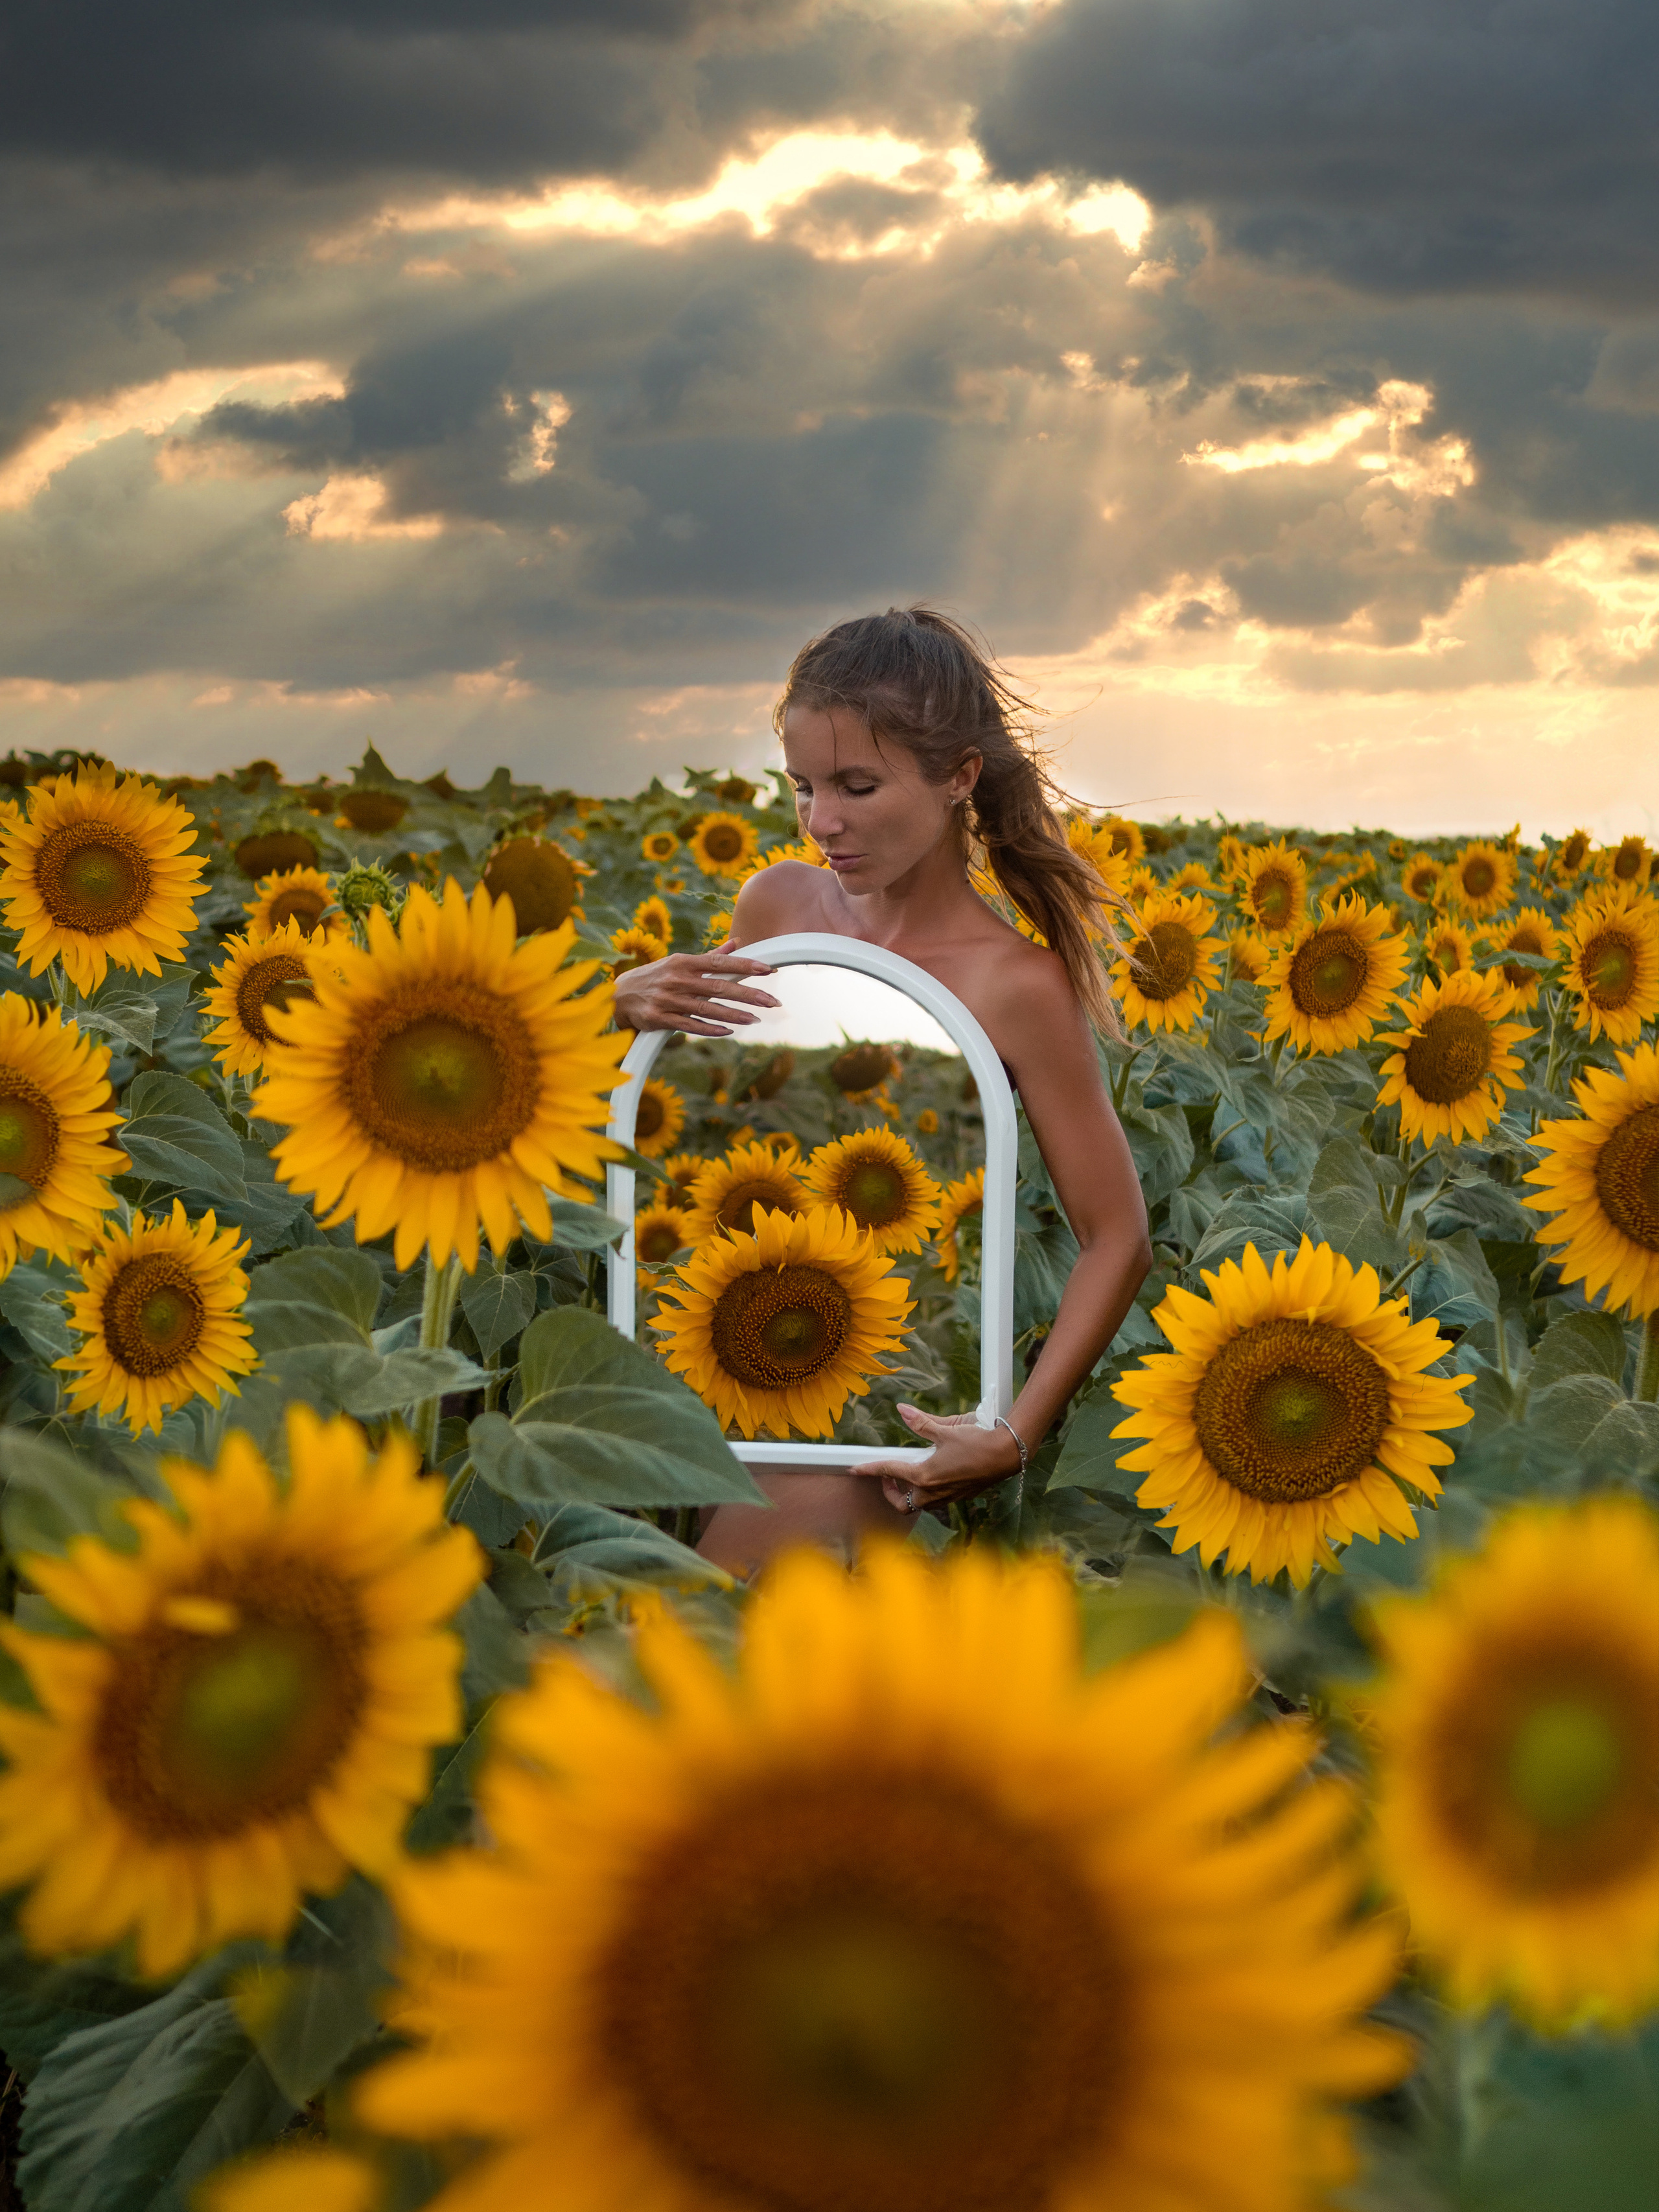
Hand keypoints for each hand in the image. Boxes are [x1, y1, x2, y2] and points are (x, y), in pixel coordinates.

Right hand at [612, 953, 778, 1037]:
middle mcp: (677, 979)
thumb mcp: (679, 963)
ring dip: (733, 1015)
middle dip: (748, 995)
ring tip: (756, 1019)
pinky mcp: (659, 1018)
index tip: (767, 969)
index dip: (745, 966)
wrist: (618, 996)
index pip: (719, 963)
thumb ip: (709, 956)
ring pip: (707, 1009)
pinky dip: (710, 1028)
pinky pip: (689, 1025)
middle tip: (772, 1001)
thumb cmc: (655, 977)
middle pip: (719, 987)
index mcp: (683, 962)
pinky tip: (729, 1031)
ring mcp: (668, 999)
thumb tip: (737, 943)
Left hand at [852, 1406, 1021, 1514]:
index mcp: (925, 1476)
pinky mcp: (960, 1496)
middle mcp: (933, 1492)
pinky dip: (927, 1490)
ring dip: (910, 1492)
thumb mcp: (946, 1429)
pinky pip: (936, 1500)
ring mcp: (948, 1497)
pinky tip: (933, 1473)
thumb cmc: (977, 1441)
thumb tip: (902, 1409)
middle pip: (902, 1503)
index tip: (856, 1469)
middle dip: (890, 1491)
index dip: (869, 1469)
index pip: (889, 1471)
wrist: (1007, 1455)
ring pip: (920, 1503)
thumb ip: (921, 1422)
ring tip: (910, 1472)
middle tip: (888, 1474)